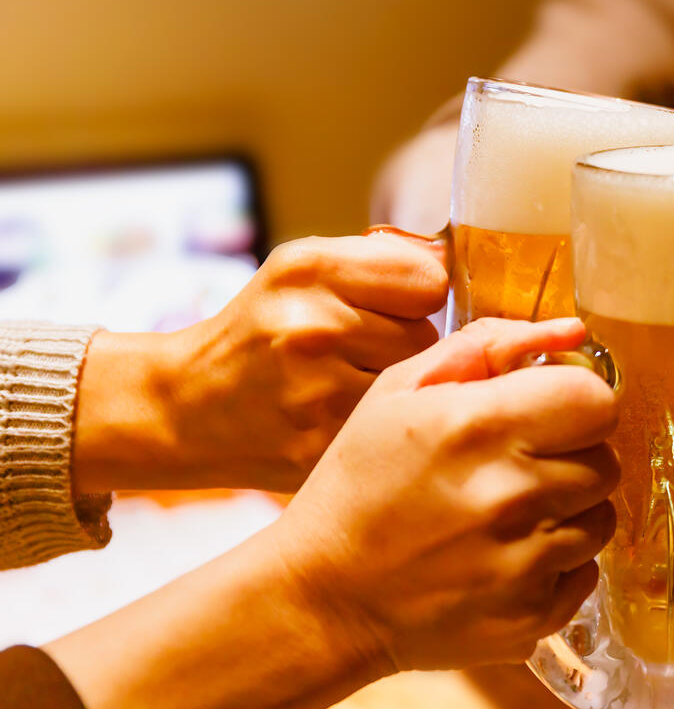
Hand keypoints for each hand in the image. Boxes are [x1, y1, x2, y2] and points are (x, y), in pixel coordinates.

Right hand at [74, 234, 446, 492]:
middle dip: (408, 344)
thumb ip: (381, 258)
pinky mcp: (322, 450)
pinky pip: (392, 430)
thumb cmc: (261, 331)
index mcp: (311, 271)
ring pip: (414, 386)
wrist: (186, 407)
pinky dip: (381, 427)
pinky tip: (348, 421)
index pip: (429, 280)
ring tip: (351, 385)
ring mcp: (316, 395)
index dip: (420, 296)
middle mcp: (312, 328)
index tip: (396, 308)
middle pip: (427, 336)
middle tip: (363, 353)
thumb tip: (452, 263)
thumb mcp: (302, 268)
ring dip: (398, 388)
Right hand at [278, 315, 619, 672]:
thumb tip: (569, 332)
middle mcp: (513, 496)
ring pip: (601, 519)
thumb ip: (486, 347)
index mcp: (480, 427)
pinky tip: (504, 558)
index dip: (579, 402)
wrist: (323, 599)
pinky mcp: (534, 617)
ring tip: (507, 515)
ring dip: (568, 512)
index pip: (597, 401)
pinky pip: (585, 573)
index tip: (550, 411)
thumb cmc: (360, 484)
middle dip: (573, 457)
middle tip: (520, 466)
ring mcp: (526, 563)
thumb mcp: (399, 392)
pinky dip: (556, 565)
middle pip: (606, 462)